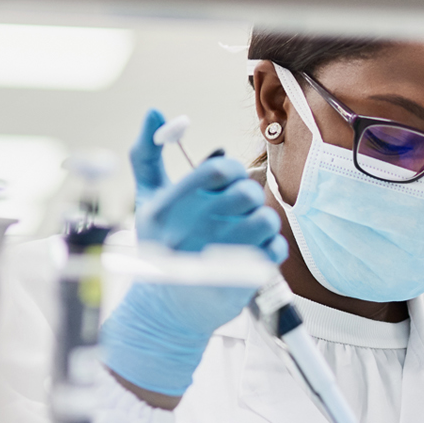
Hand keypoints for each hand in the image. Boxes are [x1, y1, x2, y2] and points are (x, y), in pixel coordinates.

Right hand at [101, 111, 287, 396]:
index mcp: (168, 207)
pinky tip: (251, 252)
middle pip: (247, 192)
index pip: (217, 169)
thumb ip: (148, 154)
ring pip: (267, 219)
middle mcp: (193, 231)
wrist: (168, 311)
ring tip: (246, 229)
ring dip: (262, 220)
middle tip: (237, 207)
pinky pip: (276, 247)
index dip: (231, 170)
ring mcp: (220, 258)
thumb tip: (154, 112)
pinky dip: (270, 246)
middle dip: (247, 195)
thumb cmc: (159, 246)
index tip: (227, 181)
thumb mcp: (147, 200)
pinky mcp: (243, 281)